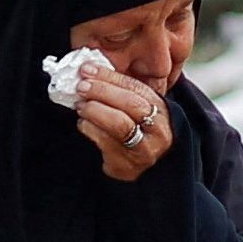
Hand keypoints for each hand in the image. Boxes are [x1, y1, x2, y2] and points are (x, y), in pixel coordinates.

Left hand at [73, 57, 173, 181]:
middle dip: (102, 91)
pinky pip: (105, 142)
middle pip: (130, 104)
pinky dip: (90, 129)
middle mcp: (158, 130)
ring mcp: (145, 150)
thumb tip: (89, 72)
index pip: (136, 88)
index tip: (88, 70)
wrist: (145, 172)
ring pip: (119, 124)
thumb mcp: (137, 111)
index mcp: (162, 110)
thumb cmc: (136, 133)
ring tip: (81, 106)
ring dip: (94, 110)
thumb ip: (120, 92)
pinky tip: (83, 123)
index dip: (110, 77)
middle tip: (81, 87)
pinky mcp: (127, 166)